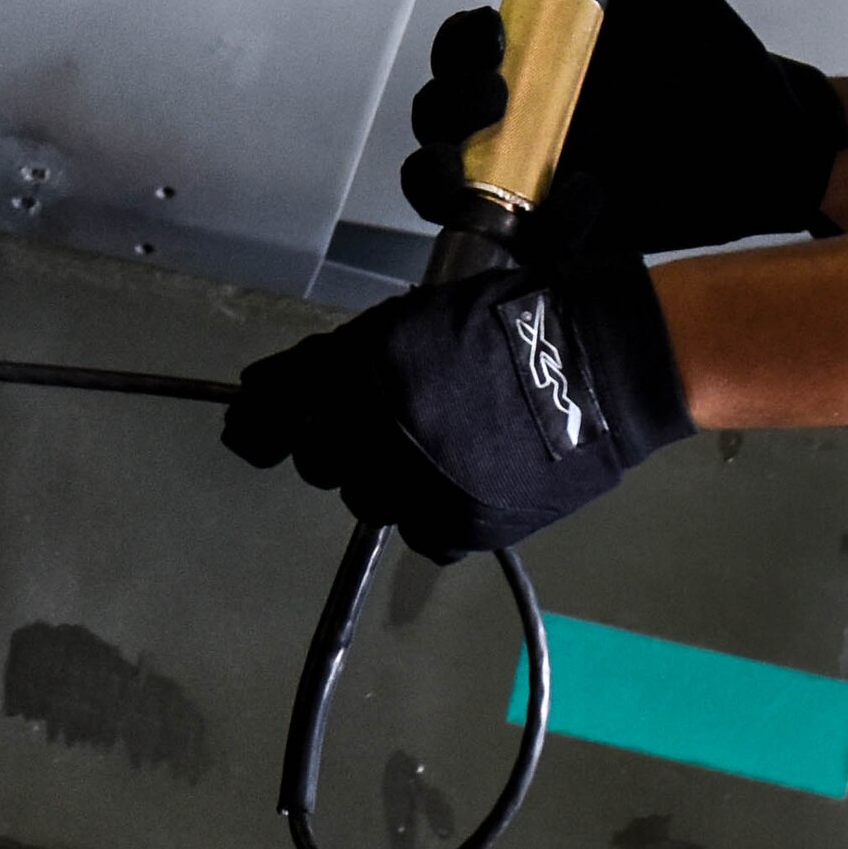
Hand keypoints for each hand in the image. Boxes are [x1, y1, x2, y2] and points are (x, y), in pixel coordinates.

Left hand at [222, 257, 694, 560]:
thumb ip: (346, 355)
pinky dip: (428, 511)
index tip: (247, 428)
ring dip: (382, 478)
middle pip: (318, 459)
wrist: (600, 365)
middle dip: (335, 442)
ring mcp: (421, 482)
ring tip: (435, 448)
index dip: (255, 418)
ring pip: (364, 499)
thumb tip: (273, 389)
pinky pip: (416, 532)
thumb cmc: (513, 324)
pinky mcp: (461, 524)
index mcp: (369, 365)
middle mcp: (384, 427)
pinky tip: (460, 479)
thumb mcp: (417, 316)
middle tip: (380, 424)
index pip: (278, 403)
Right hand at [401, 0, 847, 259]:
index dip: (456, 46)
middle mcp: (515, 127)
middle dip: (444, 106)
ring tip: (498, 169)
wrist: (764, 139)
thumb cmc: (709, 62)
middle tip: (495, 95)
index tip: (493, 31)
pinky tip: (587, 201)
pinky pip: (511, 248)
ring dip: (445, 182)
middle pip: (436, 125)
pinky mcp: (559, 239)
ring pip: (446, 193)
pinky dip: (536, 231)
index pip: (458, 57)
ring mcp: (530, 188)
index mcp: (530, 66)